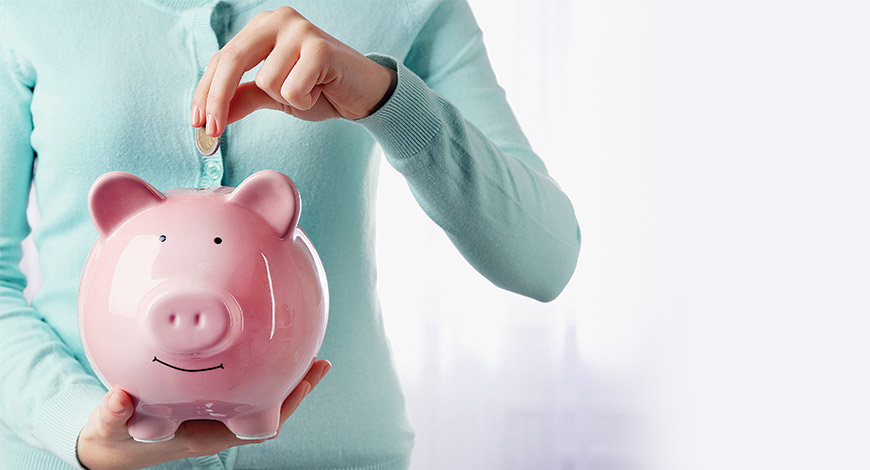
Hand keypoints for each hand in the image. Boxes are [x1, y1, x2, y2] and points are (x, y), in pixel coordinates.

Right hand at [76, 359, 330, 469]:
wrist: (109, 448)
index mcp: (205, 435)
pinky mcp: (208, 404)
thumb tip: (120, 398)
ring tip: (307, 353)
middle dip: (296, 388)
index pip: (258, 427)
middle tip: (321, 362)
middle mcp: (218, 427)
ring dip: (284, 379)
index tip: (305, 383)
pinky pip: (245, 390)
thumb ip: (112, 414)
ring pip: (262, 400)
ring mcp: (216, 417)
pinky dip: (261, 372)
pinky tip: (266, 350)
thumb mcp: (109, 428)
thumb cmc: (114, 439)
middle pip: (271, 411)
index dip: (284, 406)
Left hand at [191, 7, 397, 135]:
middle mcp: (278, 20)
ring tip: (309, 91)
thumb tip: (209, 118)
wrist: (365, 94)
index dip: (206, 92)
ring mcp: (300, 30)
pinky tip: (321, 90)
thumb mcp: (274, 95)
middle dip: (218, 99)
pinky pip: (292, 89)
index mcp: (262, 27)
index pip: (222, 59)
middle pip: (231, 61)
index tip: (198, 123)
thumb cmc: (322, 89)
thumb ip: (243, 98)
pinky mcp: (320, 47)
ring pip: (266, 81)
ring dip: (286, 99)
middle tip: (212, 131)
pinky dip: (304, 101)